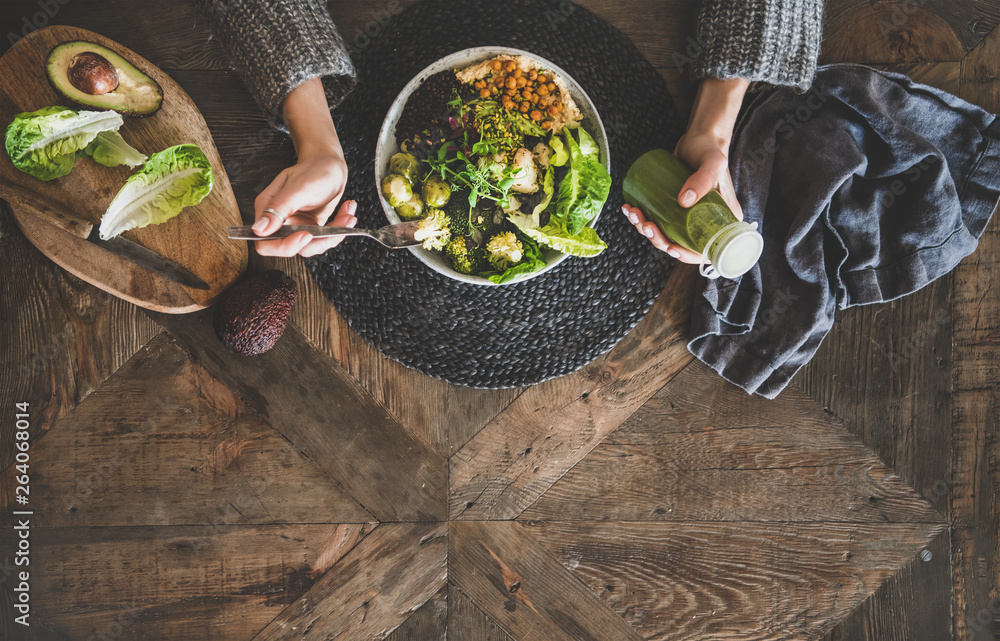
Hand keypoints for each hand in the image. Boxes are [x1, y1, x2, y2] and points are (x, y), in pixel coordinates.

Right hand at [252, 76, 357, 257]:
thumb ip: (279, 208)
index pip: (265, 242)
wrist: (330, 164)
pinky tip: (348, 214)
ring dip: (333, 236)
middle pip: (290, 249)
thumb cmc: (314, 169)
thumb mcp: (299, 188)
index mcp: (269, 210)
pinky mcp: (311, 227)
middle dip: (316, 242)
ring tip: (348, 217)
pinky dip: (339, 231)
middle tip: (333, 231)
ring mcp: (296, 225)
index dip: (283, 246)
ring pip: (310, 247)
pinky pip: (323, 240)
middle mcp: (281, 221)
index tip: (305, 235)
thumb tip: (260, 228)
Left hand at [625, 77, 748, 263]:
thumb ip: (703, 180)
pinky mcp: (674, 208)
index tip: (670, 248)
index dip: (686, 255)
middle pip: (680, 244)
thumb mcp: (713, 164)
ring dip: (645, 229)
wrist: (699, 138)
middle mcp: (704, 223)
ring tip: (634, 213)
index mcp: (721, 222)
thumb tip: (684, 201)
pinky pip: (658, 220)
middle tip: (646, 225)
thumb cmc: (711, 151)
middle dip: (658, 240)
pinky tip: (631, 209)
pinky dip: (641, 218)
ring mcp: (687, 217)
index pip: (704, 250)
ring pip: (665, 234)